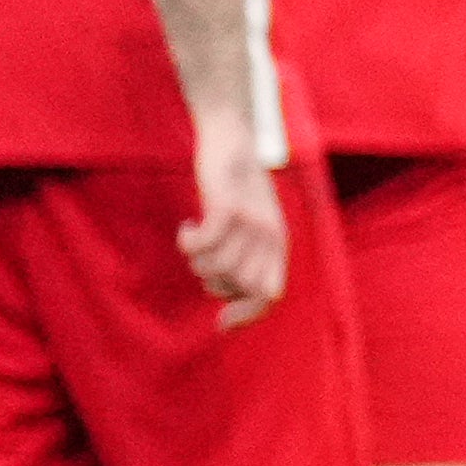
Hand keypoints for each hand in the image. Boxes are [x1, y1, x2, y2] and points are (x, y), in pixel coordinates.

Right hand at [181, 110, 287, 322]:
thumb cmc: (237, 189)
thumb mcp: (249, 226)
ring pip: (216, 267)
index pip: (270, 296)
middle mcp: (270, 235)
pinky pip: (204, 244)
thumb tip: (225, 303)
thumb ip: (245, 260)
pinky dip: (189, 242)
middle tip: (203, 260)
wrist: (231, 141)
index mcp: (278, 244)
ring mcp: (250, 221)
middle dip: (213, 283)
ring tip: (195, 238)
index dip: (247, 315)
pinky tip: (187, 227)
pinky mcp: (228, 206)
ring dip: (196, 260)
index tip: (221, 325)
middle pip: (238, 286)